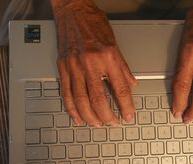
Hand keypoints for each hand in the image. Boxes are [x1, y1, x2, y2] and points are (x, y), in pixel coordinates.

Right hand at [51, 0, 136, 126]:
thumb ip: (122, 67)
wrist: (72, 9)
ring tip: (97, 124)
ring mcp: (74, 66)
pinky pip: (66, 93)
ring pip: (81, 100)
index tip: (128, 116)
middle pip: (98, 99)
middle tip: (113, 123)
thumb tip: (130, 85)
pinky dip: (72, 108)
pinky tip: (77, 117)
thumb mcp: (114, 43)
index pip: (119, 88)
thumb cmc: (93, 22)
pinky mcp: (62, 67)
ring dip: (90, 116)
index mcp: (107, 57)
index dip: (125, 106)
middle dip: (107, 116)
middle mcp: (90, 63)